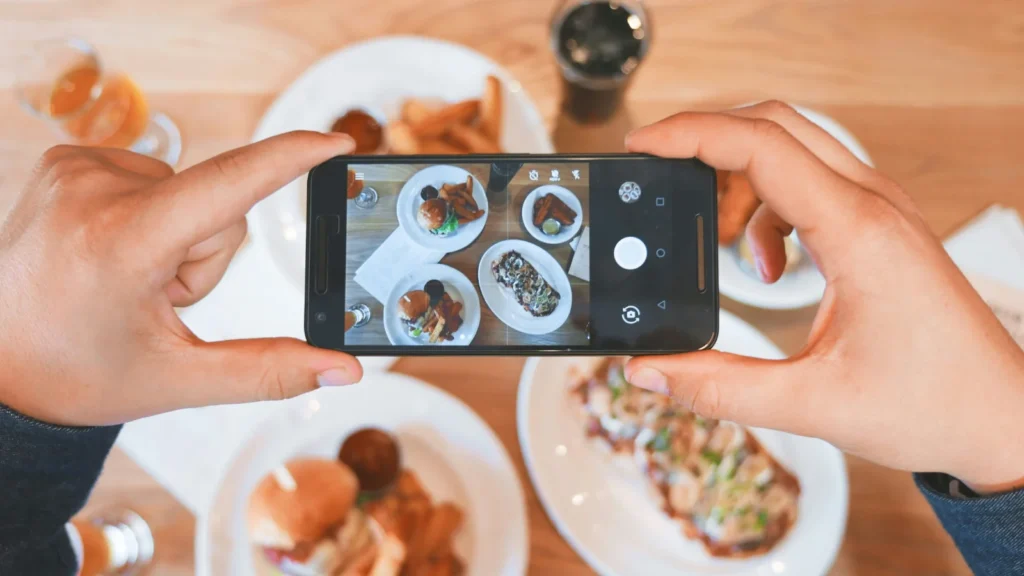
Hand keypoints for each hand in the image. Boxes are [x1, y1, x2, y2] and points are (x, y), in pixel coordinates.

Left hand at [0, 132, 362, 425]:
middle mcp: (94, 190)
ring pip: (188, 192)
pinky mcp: (68, 161)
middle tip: (155, 299)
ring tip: (127, 278)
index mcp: (122, 243)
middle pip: (216, 206)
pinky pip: (153, 178)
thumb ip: (270, 371)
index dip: (291, 159)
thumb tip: (342, 370)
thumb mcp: (178, 379)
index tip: (337, 142)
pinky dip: (150, 217)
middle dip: (206, 255)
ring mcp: (75, 169)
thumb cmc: (75, 374)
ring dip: (177, 238)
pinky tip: (112, 252)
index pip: (229, 185)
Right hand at [624, 102, 1023, 490]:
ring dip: (738, 179)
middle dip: (707, 142)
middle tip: (661, 176)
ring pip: (792, 149)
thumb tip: (651, 370)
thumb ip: (720, 388)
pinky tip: (768, 264)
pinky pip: (809, 184)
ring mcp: (880, 211)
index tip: (643, 146)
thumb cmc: (933, 404)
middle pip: (774, 125)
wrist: (1000, 418)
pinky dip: (768, 208)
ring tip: (716, 240)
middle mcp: (872, 206)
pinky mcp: (879, 227)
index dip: (691, 135)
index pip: (761, 146)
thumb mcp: (812, 404)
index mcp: (857, 233)